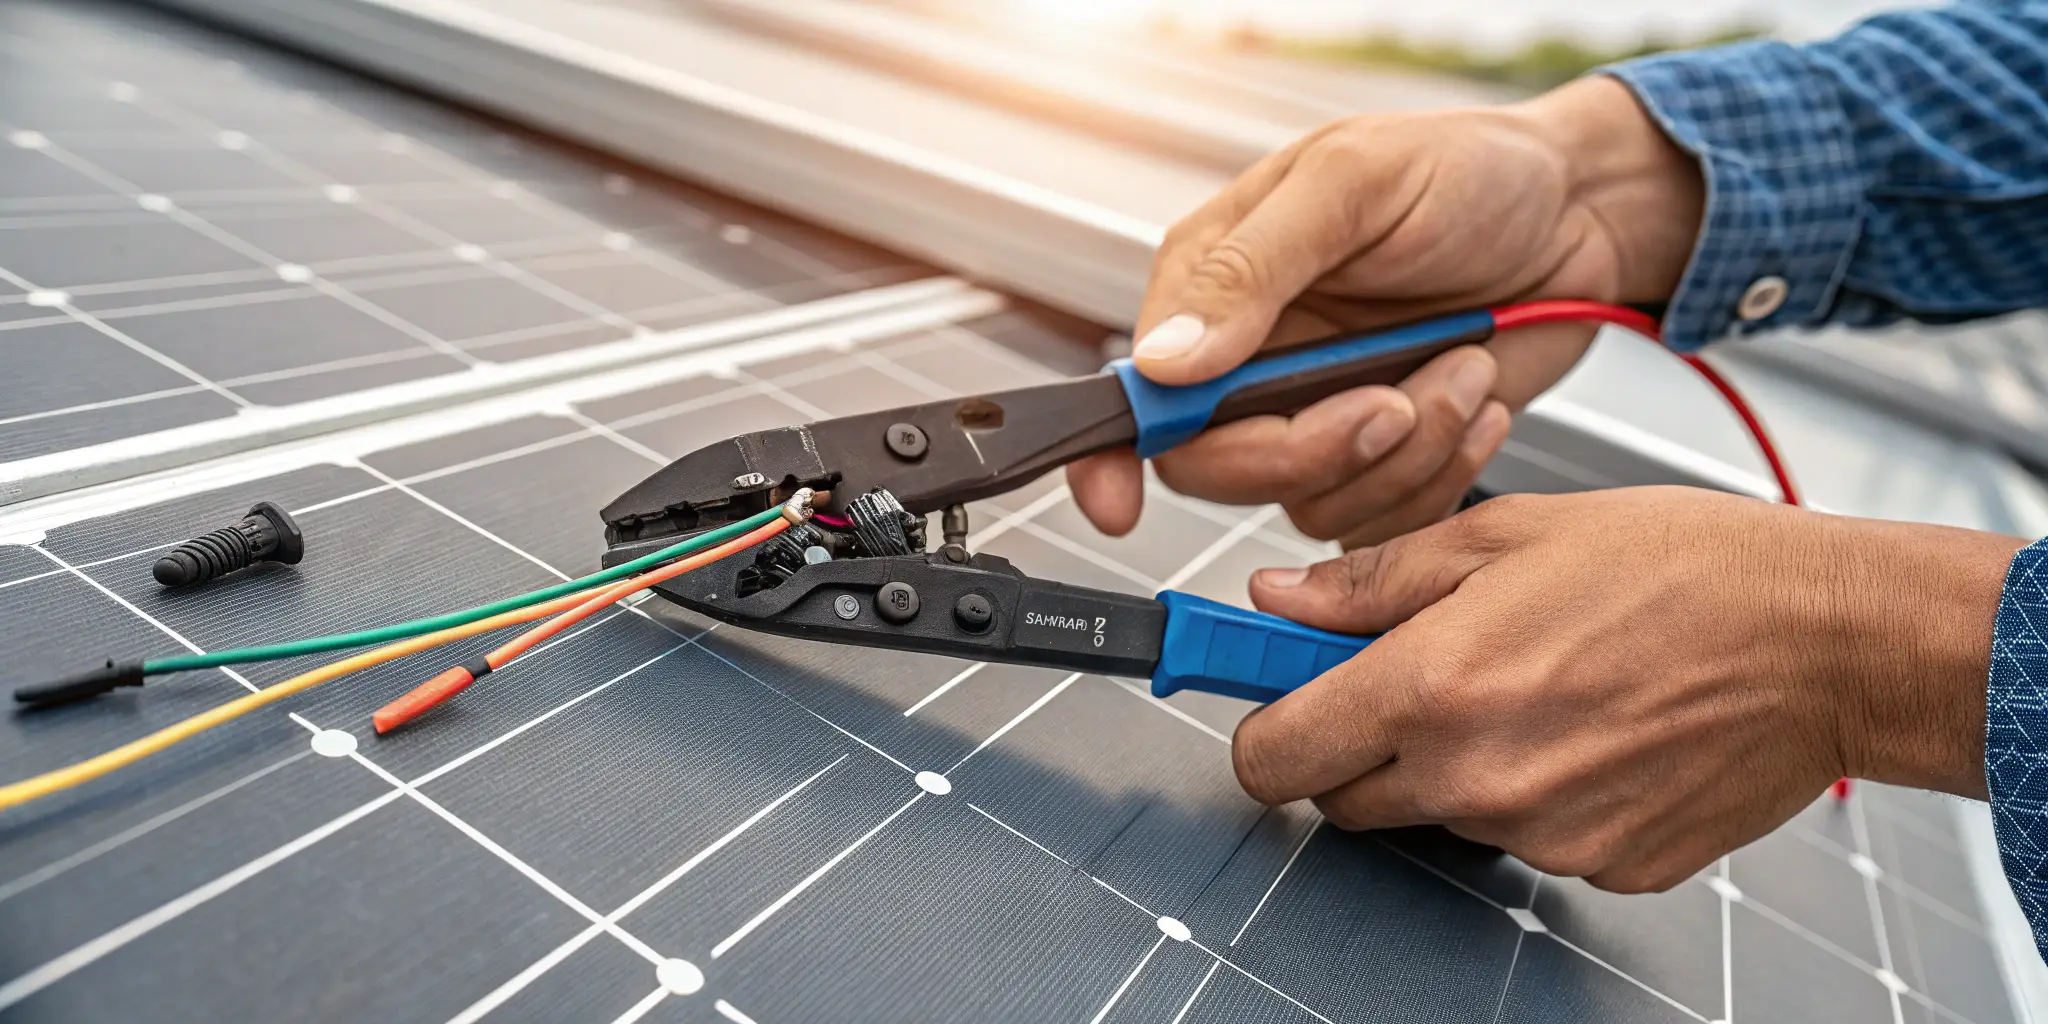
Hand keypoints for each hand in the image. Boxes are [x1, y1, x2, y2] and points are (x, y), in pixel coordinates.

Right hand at [1068, 76, 1704, 547]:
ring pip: (1310, 502)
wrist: (1585, 212)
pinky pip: (1382, 521)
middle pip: (1220, 469)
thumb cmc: (1471, 171)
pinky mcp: (1385, 460)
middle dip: (1315, 449)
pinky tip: (1475, 398)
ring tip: (1462, 365)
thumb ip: (1251, 269)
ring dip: (1406, 450)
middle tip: (1391, 399)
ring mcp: (1319, 418)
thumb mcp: (1354, 185)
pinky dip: (1442, 473)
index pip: (1139, 394)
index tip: (1119, 504)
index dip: (1114, 457)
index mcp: (1215, 286)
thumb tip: (1166, 359)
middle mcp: (1255, 364)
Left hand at [1231, 487, 2019, 892]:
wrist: (1830, 642)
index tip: (1278, 698)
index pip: (1273, 758)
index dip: (1264, 729)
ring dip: (1457, 763)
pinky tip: (1591, 729)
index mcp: (1434, 687)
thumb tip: (1278, 597)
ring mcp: (1542, 834)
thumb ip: (1373, 580)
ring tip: (1539, 684)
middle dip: (1359, 745)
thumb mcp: (1506, 535)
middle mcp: (1476, 777)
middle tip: (1420, 677)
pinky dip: (1538, 793)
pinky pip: (1528, 837)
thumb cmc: (1684, 569)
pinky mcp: (1603, 867)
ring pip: (1440, 814)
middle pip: (1346, 799)